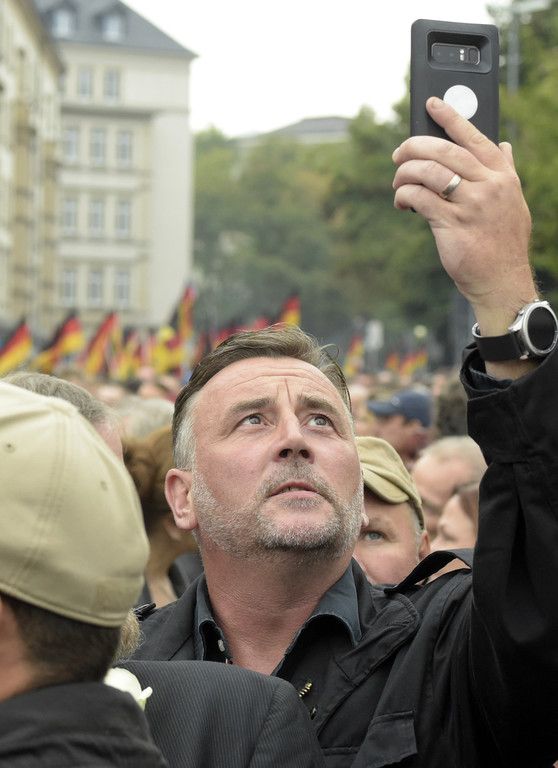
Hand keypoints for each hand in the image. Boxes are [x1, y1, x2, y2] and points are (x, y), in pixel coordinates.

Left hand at [392, 97, 535, 336]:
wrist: (501, 280)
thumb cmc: (503, 242)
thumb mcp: (513, 202)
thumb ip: (506, 172)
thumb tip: (503, 146)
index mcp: (502, 175)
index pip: (474, 137)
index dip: (450, 117)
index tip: (431, 104)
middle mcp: (488, 186)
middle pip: (444, 151)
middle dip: (414, 147)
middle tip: (399, 153)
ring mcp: (470, 205)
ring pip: (428, 172)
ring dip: (405, 173)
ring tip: (398, 183)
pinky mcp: (451, 225)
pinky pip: (419, 198)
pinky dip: (404, 195)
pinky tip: (402, 202)